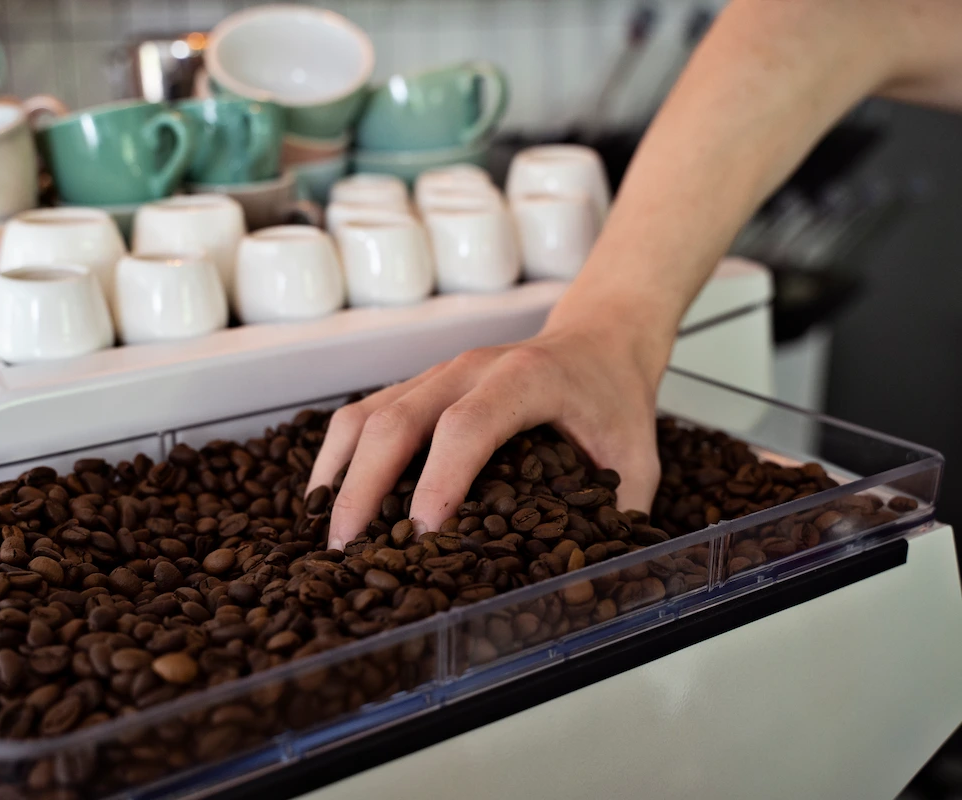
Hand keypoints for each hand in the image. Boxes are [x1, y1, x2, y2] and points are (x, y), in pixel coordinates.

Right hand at [310, 314, 670, 550]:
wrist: (597, 340)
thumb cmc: (613, 402)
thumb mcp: (636, 460)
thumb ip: (617, 519)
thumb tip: (590, 582)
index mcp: (525, 380)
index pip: (468, 428)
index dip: (439, 481)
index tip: (421, 535)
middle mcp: (469, 369)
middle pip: (396, 420)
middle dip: (365, 486)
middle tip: (347, 548)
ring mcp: (435, 373)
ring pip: (364, 415)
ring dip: (338, 473)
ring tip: (326, 533)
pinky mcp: (417, 384)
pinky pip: (360, 415)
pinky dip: (338, 458)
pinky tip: (329, 499)